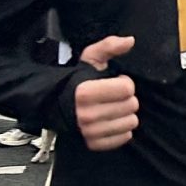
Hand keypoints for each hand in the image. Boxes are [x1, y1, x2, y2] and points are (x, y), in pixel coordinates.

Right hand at [72, 35, 138, 149]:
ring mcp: (91, 132)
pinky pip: (125, 137)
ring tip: (112, 108)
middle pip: (131, 105)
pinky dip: (122, 129)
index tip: (114, 82)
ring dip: (125, 114)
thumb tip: (130, 40)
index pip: (127, 88)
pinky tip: (111, 120)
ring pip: (131, 122)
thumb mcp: (89, 59)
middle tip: (113, 96)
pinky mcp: (95, 144)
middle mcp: (87, 115)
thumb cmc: (76, 82)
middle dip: (126, 98)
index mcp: (85, 92)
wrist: (54, 106)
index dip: (124, 82)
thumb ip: (109, 46)